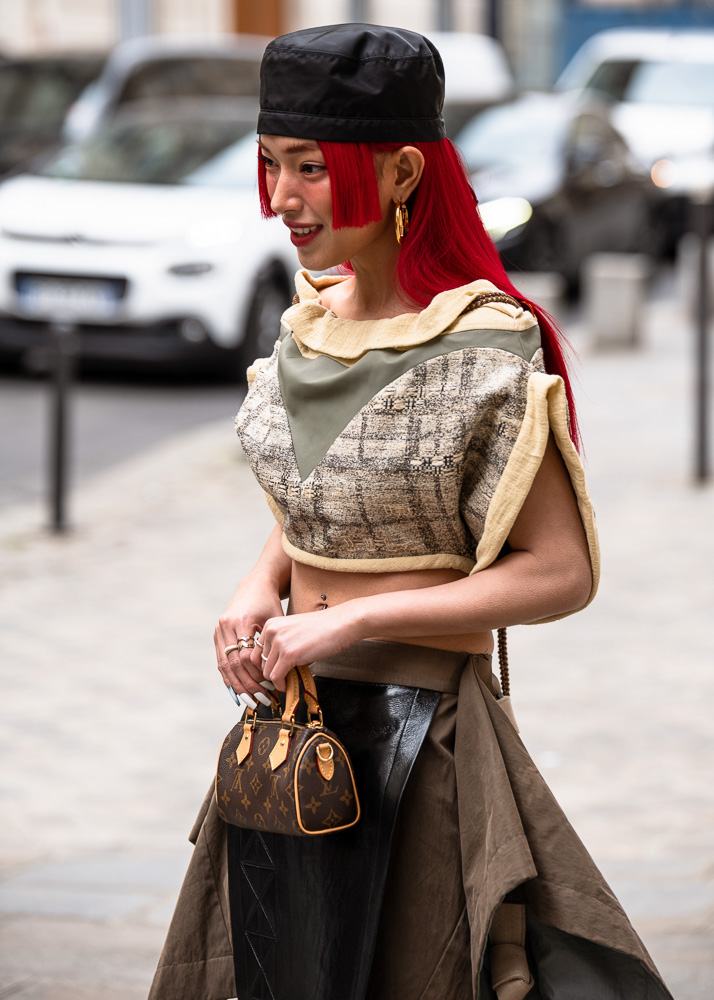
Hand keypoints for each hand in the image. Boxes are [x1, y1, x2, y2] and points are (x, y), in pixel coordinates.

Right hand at [214, 575, 283, 706]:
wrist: (255, 586)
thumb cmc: (270, 604)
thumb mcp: (276, 620)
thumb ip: (274, 644)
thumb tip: (281, 673)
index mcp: (243, 620)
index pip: (246, 655)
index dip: (257, 673)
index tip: (269, 686)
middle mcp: (227, 624)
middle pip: (234, 662)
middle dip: (247, 684)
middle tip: (260, 699)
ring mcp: (219, 628)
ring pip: (224, 664)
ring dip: (237, 684)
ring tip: (250, 700)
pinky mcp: (217, 633)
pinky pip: (221, 660)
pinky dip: (229, 677)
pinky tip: (238, 690)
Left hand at [248, 604, 361, 690]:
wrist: (340, 623)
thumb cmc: (322, 628)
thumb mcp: (293, 632)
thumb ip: (281, 646)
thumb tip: (274, 667)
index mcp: (271, 624)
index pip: (256, 651)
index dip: (264, 665)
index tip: (273, 671)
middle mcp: (271, 631)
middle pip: (260, 662)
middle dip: (270, 673)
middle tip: (280, 679)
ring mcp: (279, 643)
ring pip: (267, 671)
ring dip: (276, 680)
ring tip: (286, 681)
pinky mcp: (289, 654)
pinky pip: (276, 676)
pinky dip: (280, 684)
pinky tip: (287, 685)